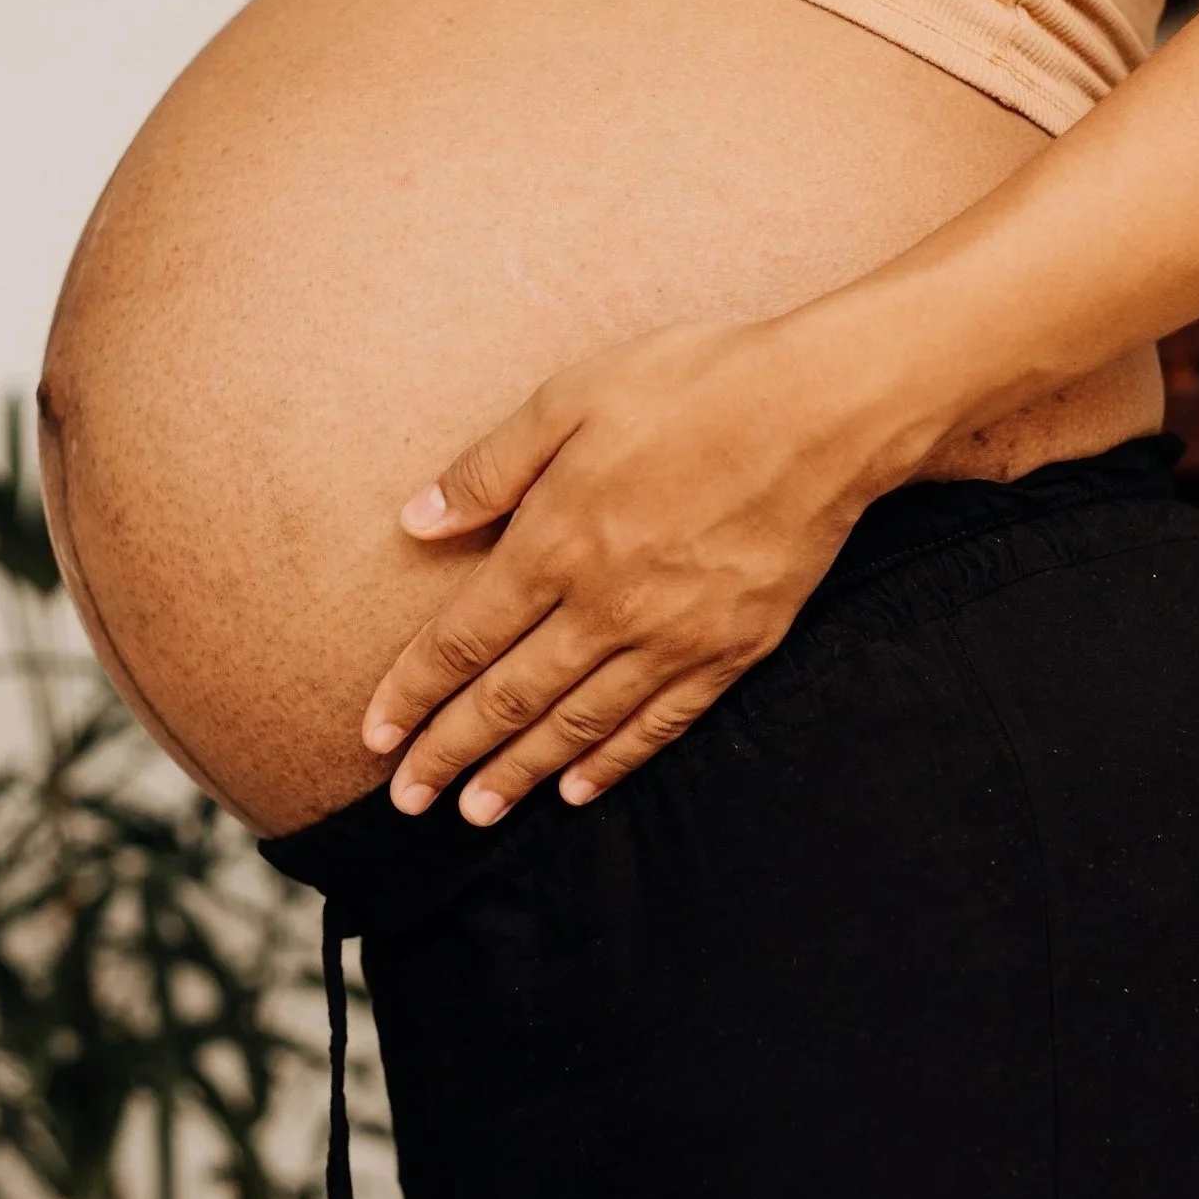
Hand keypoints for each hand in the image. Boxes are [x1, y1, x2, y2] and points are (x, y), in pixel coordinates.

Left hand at [362, 316, 910, 824]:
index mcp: (554, 543)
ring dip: (520, 772)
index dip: (412, 695)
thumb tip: (415, 521)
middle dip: (450, 753)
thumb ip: (488, 468)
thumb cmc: (693, 386)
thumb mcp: (568, 398)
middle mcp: (605, 606)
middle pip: (509, 698)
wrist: (824, 409)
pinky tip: (579, 787)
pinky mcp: (732, 650)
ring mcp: (672, 637)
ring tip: (477, 812)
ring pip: (578, 724)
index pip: (461, 641)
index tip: (374, 738)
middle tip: (408, 799)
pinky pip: (659, 724)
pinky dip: (613, 762)